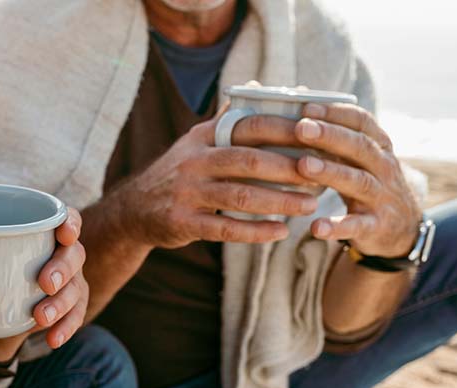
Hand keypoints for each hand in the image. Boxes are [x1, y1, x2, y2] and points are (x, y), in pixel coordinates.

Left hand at [0, 208, 88, 359]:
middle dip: (63, 268)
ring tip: (40, 317)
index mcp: (39, 231)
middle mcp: (57, 253)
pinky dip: (65, 328)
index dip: (70, 223)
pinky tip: (51, 339)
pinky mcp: (64, 307)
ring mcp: (65, 281)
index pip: (65, 218)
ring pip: (76, 287)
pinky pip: (74, 317)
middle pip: (74, 255)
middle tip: (44, 283)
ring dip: (62, 302)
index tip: (62, 233)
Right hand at [116, 112, 320, 248]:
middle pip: (248, 161)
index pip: (248, 125)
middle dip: (288, 168)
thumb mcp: (197, 142)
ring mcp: (187, 193)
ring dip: (279, 202)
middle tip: (322, 174)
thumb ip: (226, 118)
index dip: (285, 128)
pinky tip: (281, 232)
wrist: (134, 210)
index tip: (318, 132)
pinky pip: (225, 229)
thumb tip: (257, 86)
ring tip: (310, 205)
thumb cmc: (180, 174)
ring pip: (240, 197)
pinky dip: (256, 231)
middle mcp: (194, 162)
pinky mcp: (183, 223)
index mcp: (202, 137)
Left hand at [293, 103, 421, 257]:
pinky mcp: (376, 226)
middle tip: (300, 128)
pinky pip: (357, 226)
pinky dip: (337, 226)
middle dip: (330, 136)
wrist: (401, 229)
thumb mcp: (358, 159)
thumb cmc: (367, 184)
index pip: (362, 122)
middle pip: (359, 147)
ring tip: (304, 165)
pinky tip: (316, 227)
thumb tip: (302, 97)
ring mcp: (381, 198)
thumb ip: (334, 135)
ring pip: (358, 181)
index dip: (336, 113)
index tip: (307, 107)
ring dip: (331, 172)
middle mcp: (384, 168)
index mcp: (378, 147)